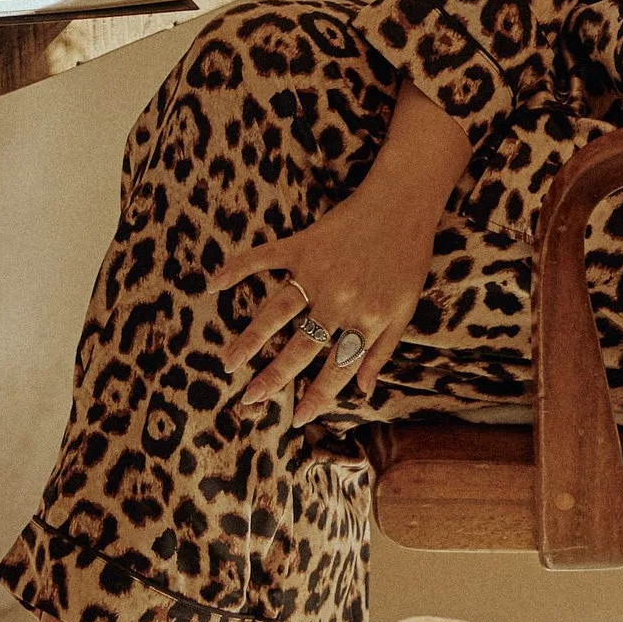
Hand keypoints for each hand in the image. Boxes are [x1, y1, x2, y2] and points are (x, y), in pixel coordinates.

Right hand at [212, 82, 466, 425]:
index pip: (335, 369)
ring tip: (228, 361)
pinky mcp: (301, 244)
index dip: (315, 396)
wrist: (402, 201)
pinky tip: (214, 283)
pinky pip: (263, 259)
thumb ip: (382, 351)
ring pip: (274, 312)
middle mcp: (336, 301)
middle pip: (298, 348)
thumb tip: (364, 391)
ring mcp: (315, 272)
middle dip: (272, 377)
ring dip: (250, 338)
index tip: (294, 419)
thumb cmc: (408, 258)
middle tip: (248, 399)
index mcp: (365, 320)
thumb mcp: (405, 310)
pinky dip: (238, 269)